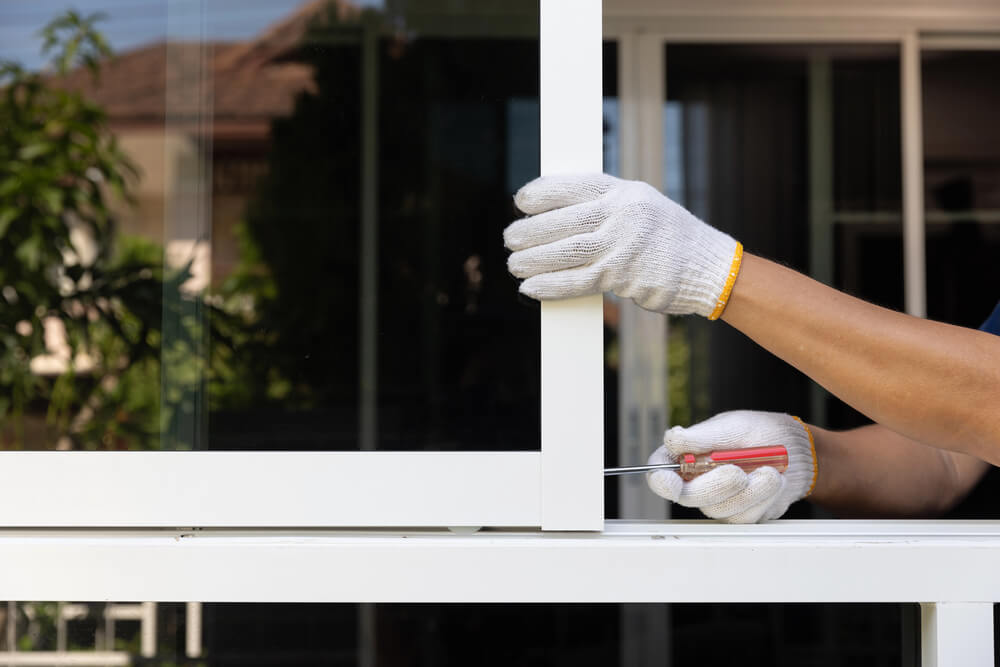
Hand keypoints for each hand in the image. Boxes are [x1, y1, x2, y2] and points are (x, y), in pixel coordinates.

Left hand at [504, 173, 742, 317]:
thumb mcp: (642, 207)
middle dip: (529, 231)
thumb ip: (606, 207)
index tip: (521, 200)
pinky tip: (530, 288)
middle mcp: (621, 214)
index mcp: (624, 192)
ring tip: (513, 264)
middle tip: (510, 238)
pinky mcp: (621, 276)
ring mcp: (621, 245)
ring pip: (563, 252)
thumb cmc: (670, 239)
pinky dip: (549, 285)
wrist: (709, 268)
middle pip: (561, 221)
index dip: (542, 193)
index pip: (572, 186)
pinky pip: (576, 281)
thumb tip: (559, 216)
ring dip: (532, 260)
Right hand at [646, 411, 817, 522]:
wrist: (798, 451)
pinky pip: (745, 517)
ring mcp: (719, 501)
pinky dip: (763, 498)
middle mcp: (697, 482)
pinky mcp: (741, 515)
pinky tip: (773, 481)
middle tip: (736, 471)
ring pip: (720, 509)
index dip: (660, 480)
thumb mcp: (732, 427)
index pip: (660, 472)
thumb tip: (672, 439)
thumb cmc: (761, 432)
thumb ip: (701, 437)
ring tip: (770, 471)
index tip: (668, 480)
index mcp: (686, 457)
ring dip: (749, 491)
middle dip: (715, 485)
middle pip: (688, 496)